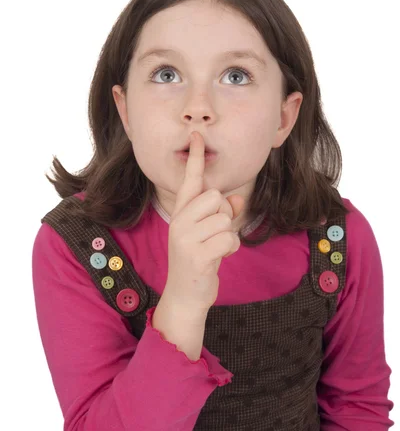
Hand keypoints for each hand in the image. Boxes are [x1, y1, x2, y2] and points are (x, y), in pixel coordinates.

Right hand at [163, 130, 244, 313]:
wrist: (186, 295)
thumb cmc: (199, 259)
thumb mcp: (209, 233)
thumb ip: (221, 213)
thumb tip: (235, 199)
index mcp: (181, 212)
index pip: (190, 179)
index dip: (195, 157)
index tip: (197, 135)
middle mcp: (180, 220)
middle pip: (216, 197)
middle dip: (223, 215)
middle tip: (213, 235)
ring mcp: (185, 237)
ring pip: (225, 219)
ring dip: (228, 236)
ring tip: (215, 249)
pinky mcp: (196, 254)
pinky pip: (229, 239)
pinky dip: (231, 249)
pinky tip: (218, 258)